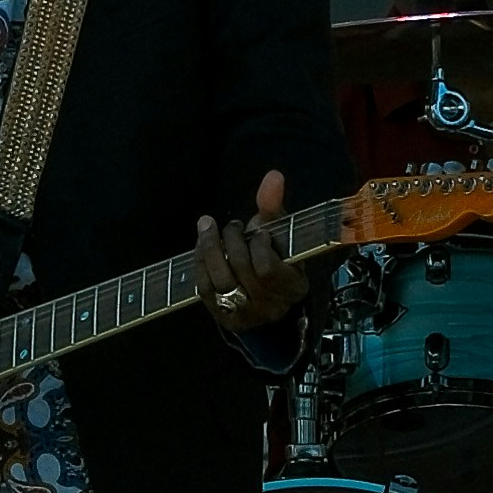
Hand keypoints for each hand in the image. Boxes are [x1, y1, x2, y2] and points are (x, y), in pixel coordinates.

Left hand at [195, 173, 301, 340]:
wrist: (266, 297)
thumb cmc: (276, 257)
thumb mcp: (280, 233)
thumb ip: (274, 206)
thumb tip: (273, 175)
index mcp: (292, 286)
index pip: (268, 268)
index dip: (259, 245)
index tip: (260, 232)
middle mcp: (270, 306)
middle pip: (241, 269)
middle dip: (232, 240)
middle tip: (233, 226)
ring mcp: (246, 314)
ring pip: (221, 280)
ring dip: (211, 247)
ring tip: (208, 226)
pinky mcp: (224, 317)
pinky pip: (205, 289)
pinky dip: (200, 262)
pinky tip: (202, 245)